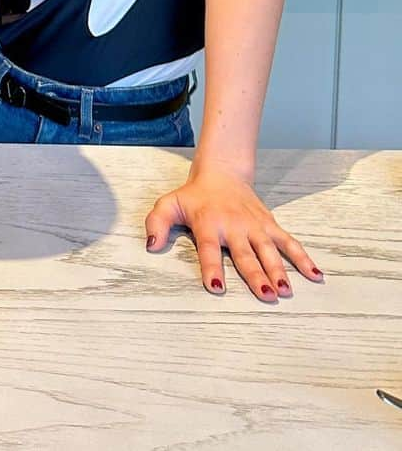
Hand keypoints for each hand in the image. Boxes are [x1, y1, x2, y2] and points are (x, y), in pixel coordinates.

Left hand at [144, 160, 323, 301]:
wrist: (222, 172)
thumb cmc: (194, 196)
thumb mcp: (169, 204)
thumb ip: (157, 222)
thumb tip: (150, 244)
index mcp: (208, 224)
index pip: (209, 250)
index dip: (212, 269)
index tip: (217, 288)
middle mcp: (233, 227)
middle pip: (245, 254)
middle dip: (255, 275)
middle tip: (266, 295)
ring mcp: (254, 226)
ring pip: (269, 250)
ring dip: (279, 270)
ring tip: (286, 290)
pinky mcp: (269, 225)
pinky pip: (289, 242)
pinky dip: (303, 257)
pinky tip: (316, 275)